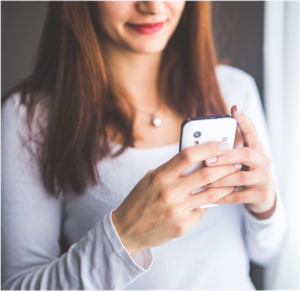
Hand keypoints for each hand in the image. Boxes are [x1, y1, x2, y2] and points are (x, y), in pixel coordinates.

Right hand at [112, 141, 240, 255]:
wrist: (127, 230)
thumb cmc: (139, 200)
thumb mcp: (150, 179)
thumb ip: (170, 170)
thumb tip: (195, 161)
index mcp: (160, 176)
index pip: (188, 156)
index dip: (208, 147)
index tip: (222, 144)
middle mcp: (170, 192)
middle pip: (206, 174)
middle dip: (226, 166)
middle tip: (235, 162)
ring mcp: (177, 210)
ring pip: (211, 194)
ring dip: (226, 185)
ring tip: (233, 179)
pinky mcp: (183, 225)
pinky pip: (203, 211)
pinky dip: (208, 204)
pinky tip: (210, 201)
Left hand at [204, 105, 275, 218]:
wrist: (262, 196)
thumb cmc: (244, 173)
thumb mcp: (239, 161)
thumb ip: (226, 153)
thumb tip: (201, 145)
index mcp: (256, 150)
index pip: (251, 132)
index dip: (244, 121)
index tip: (234, 109)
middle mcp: (263, 162)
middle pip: (246, 154)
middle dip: (225, 156)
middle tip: (207, 160)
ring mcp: (264, 179)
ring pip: (240, 177)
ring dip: (220, 179)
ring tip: (203, 180)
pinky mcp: (261, 195)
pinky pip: (239, 196)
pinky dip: (223, 196)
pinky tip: (210, 197)